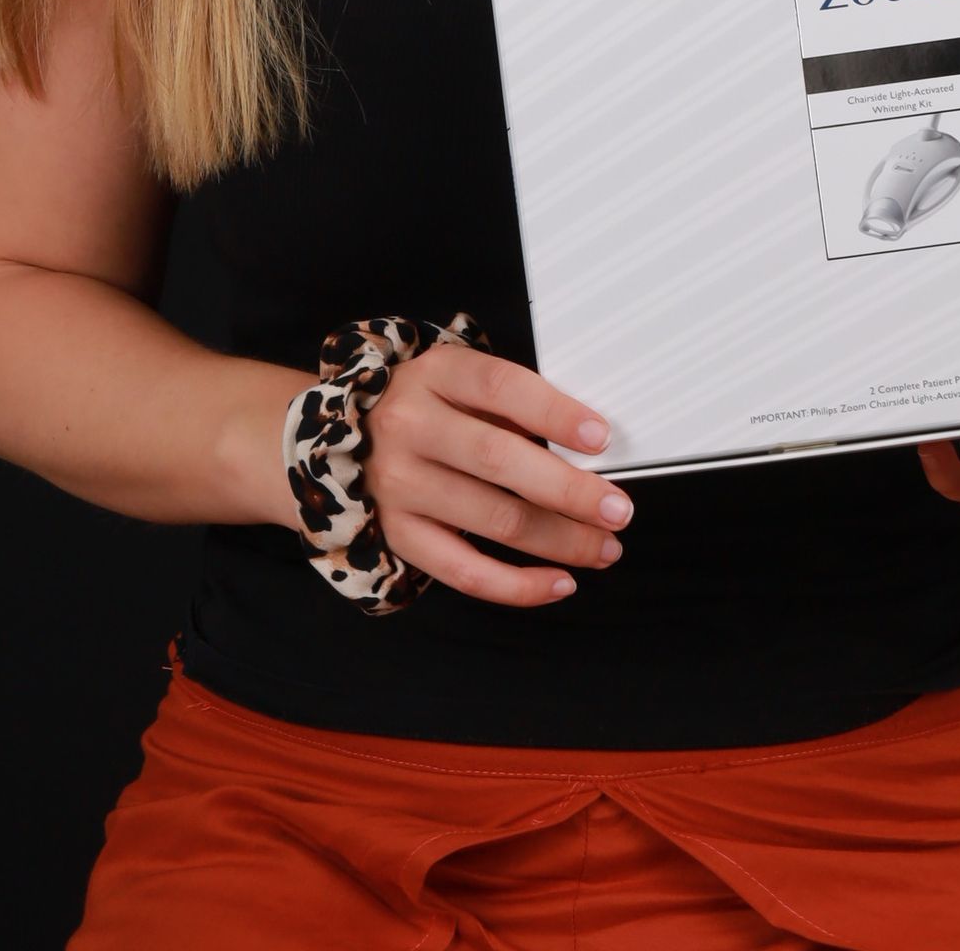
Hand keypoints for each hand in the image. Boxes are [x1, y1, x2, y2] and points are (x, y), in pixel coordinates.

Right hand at [361, 341, 631, 605]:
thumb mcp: (459, 379)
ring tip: (604, 547)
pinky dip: (518, 585)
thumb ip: (512, 406)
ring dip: (560, 541)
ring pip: (492, 520)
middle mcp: (412, 427)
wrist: (341, 435)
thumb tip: (587, 447)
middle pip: (500, 461)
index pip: (501, 388)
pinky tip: (559, 582)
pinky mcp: (399, 534)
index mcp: (436, 374)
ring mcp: (401, 485)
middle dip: (569, 491)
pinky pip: (464, 571)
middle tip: (618, 509)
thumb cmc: (426, 404)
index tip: (601, 438)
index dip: (555, 413)